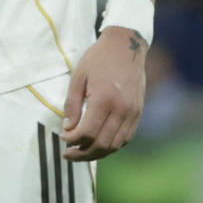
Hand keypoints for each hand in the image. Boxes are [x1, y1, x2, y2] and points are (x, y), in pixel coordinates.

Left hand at [62, 26, 147, 160]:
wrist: (127, 47)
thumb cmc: (98, 59)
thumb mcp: (78, 76)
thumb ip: (72, 103)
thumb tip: (68, 127)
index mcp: (104, 99)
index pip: (88, 132)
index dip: (73, 140)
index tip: (63, 138)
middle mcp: (122, 109)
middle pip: (103, 144)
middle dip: (83, 153)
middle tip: (68, 155)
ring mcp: (133, 113)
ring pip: (116, 144)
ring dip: (98, 154)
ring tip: (82, 153)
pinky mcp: (139, 113)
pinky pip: (126, 137)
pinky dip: (112, 146)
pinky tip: (99, 145)